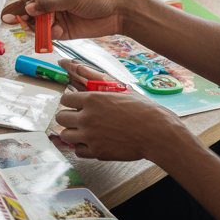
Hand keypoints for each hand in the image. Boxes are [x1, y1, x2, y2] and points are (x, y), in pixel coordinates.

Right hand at [1, 0, 127, 39]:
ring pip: (37, 25)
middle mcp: (53, 3)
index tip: (12, 13)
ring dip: (34, 28)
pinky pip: (48, 35)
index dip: (20, 4)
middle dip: (23, 17)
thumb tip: (29, 7)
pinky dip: (46, 37)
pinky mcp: (64, 31)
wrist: (120, 13)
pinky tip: (53, 34)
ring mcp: (58, 18)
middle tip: (16, 22)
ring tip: (36, 29)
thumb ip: (49, 4)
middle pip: (30, 11)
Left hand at [55, 63, 189, 161]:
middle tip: (79, 118)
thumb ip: (96, 80)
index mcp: (92, 99)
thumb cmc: (143, 109)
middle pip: (61, 117)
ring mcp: (90, 136)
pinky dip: (82, 147)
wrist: (158, 133)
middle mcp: (87, 117)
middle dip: (68, 117)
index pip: (65, 99)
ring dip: (73, 132)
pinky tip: (91, 142)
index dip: (71, 102)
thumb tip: (77, 67)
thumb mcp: (121, 90)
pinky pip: (77, 150)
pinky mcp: (97, 152)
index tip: (77, 105)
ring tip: (84, 131)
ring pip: (65, 135)